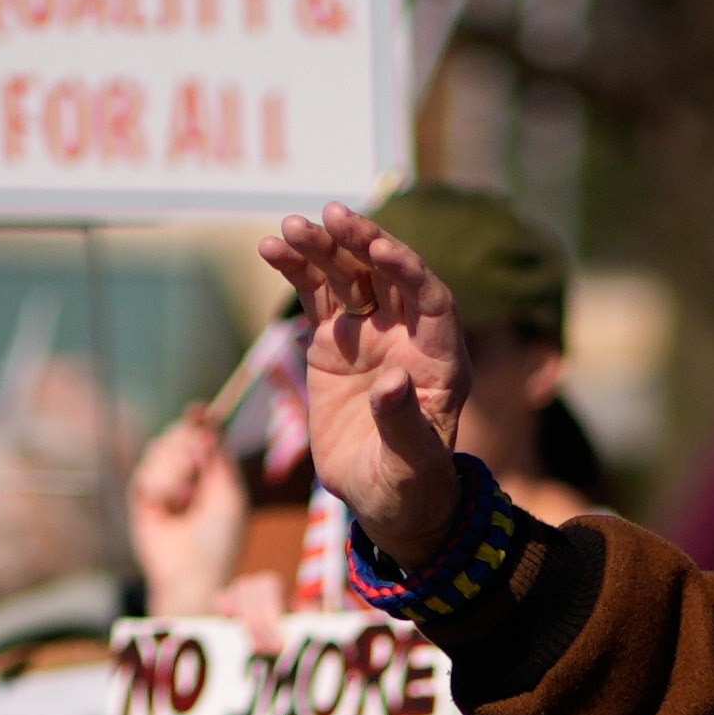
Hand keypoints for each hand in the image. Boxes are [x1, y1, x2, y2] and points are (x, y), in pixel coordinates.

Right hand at [126, 410, 251, 621]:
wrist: (194, 573)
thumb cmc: (220, 539)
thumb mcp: (229, 494)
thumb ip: (220, 458)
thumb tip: (209, 423)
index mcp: (212, 472)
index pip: (202, 434)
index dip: (199, 420)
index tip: (198, 410)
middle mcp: (187, 475)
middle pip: (177, 433)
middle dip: (186, 442)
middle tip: (197, 463)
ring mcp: (164, 485)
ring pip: (159, 448)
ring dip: (175, 468)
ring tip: (185, 498)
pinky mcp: (142, 498)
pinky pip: (145, 472)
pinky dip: (160, 484)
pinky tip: (168, 505)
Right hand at [258, 210, 475, 574]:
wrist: (382, 498)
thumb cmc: (408, 486)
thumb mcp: (410, 463)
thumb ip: (403, 422)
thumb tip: (392, 381)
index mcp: (441, 360)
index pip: (431, 300)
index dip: (409, 270)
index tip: (380, 249)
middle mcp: (408, 336)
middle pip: (389, 275)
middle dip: (362, 244)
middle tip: (332, 217)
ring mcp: (370, 333)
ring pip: (349, 277)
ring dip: (322, 248)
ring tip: (290, 227)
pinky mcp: (335, 340)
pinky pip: (315, 295)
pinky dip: (296, 270)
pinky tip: (272, 247)